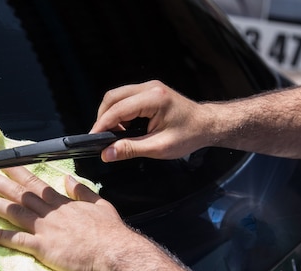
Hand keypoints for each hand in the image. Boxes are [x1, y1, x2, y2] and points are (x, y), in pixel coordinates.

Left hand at [0, 167, 198, 270]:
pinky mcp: (43, 247)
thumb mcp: (100, 204)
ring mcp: (45, 228)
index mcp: (63, 202)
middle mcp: (50, 212)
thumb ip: (82, 191)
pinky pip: (16, 240)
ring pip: (12, 211)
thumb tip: (68, 178)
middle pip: (19, 193)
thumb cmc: (111, 233)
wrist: (115, 251)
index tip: (4, 162)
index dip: (17, 171)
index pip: (35, 182)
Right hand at [90, 80, 211, 161]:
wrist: (207, 125)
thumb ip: (131, 149)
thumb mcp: (159, 147)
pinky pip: (126, 98)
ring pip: (117, 96)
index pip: (119, 109)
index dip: (102, 124)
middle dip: (103, 117)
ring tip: (113, 135)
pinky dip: (119, 112)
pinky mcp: (149, 90)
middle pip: (113, 97)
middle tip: (101, 137)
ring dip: (110, 114)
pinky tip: (123, 128)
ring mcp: (149, 86)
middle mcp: (150, 87)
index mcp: (154, 99)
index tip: (93, 138)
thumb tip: (107, 153)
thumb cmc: (189, 135)